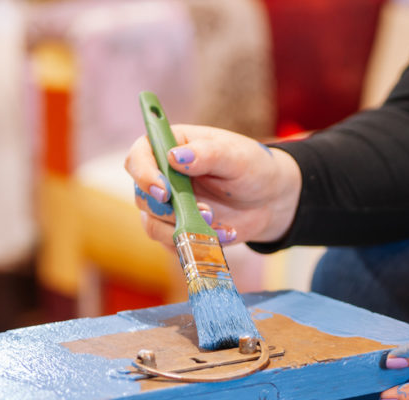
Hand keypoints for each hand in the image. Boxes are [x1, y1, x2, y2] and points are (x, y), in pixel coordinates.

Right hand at [124, 124, 301, 245]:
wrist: (269, 199)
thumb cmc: (252, 168)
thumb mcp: (236, 156)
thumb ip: (207, 154)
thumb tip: (174, 157)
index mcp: (171, 147)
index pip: (138, 157)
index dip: (144, 175)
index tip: (164, 192)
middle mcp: (163, 176)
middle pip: (142, 196)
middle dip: (171, 211)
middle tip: (208, 213)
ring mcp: (168, 206)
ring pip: (153, 225)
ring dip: (183, 231)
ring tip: (219, 227)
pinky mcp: (178, 230)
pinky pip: (173, 244)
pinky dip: (196, 244)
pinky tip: (224, 235)